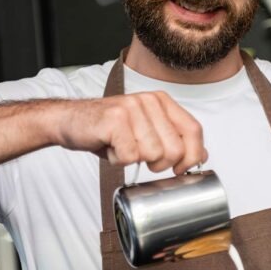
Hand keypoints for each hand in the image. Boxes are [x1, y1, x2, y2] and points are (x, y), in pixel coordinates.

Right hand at [55, 93, 206, 173]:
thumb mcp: (146, 132)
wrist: (70, 121)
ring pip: (153, 154)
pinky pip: (130, 156)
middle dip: (160, 164)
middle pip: (175, 149)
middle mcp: (149, 101)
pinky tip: (110, 149)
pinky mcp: (115, 120)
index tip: (180, 169)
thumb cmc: (108, 129)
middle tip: (141, 157)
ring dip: (135, 161)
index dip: (192, 156)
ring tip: (122, 148)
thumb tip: (201, 156)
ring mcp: (132, 108)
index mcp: (161, 101)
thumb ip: (173, 140)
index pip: (194, 130)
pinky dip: (119, 161)